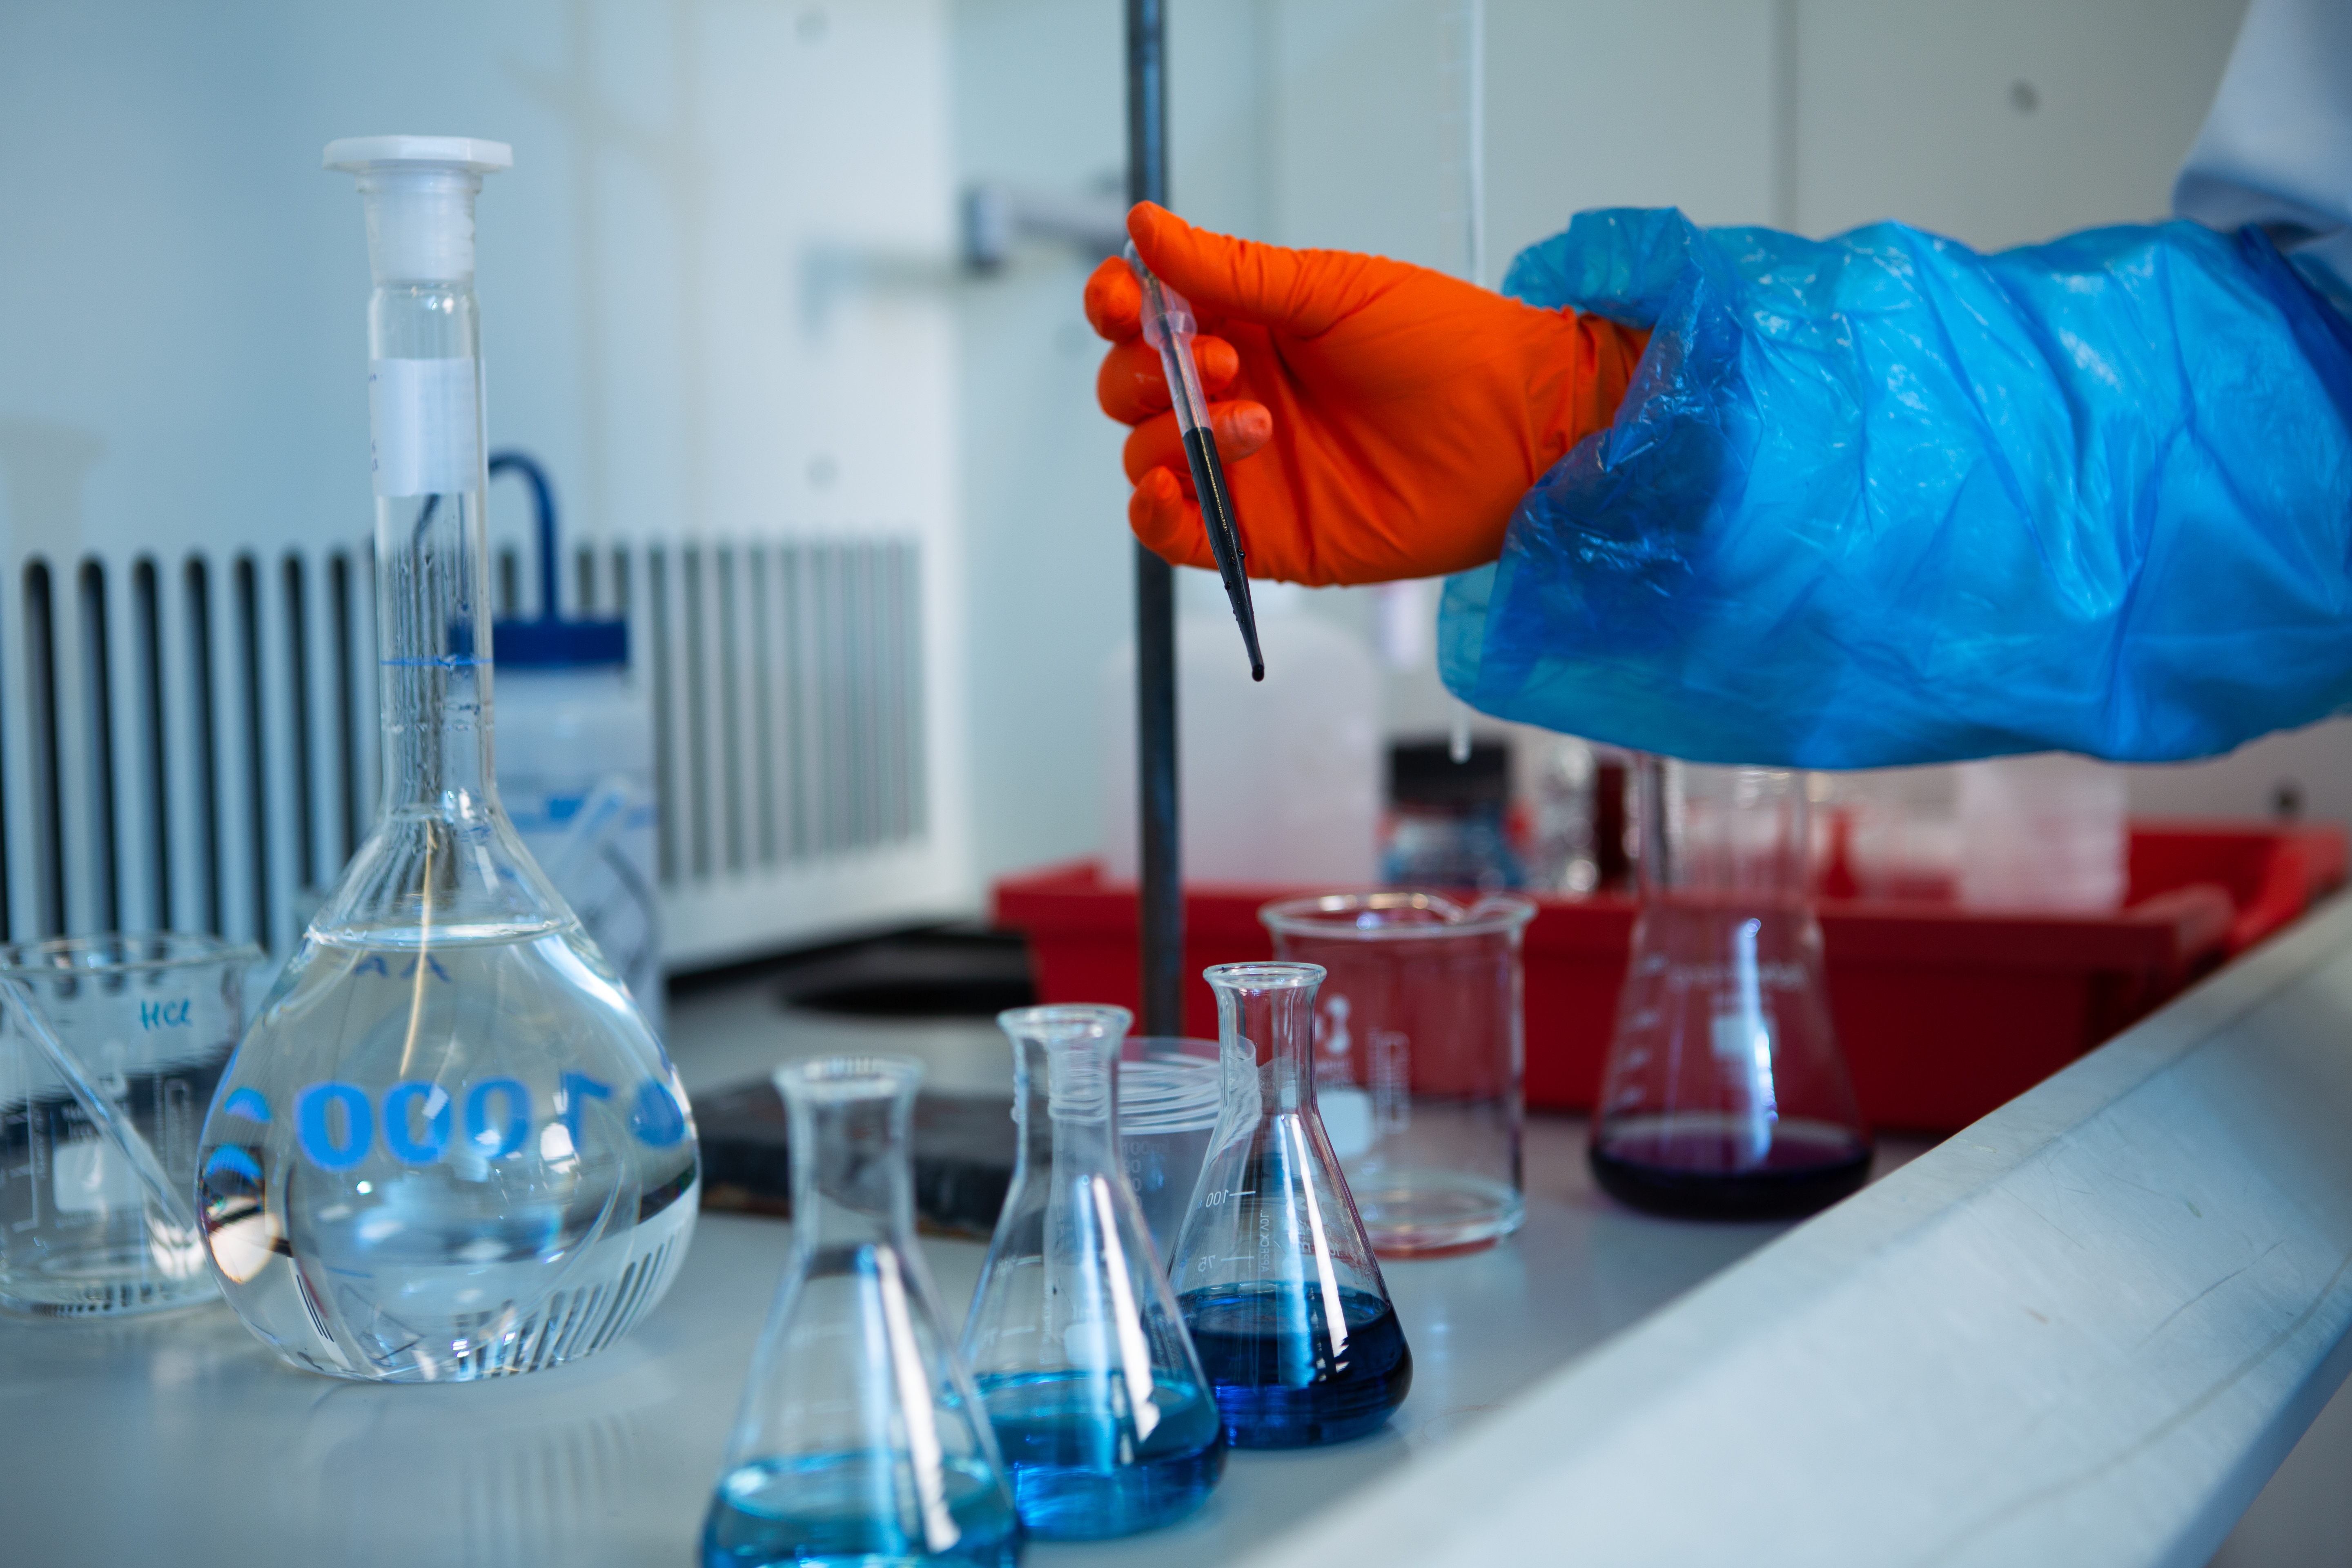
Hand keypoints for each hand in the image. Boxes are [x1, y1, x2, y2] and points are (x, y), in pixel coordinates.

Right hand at [1085, 202, 1646, 585]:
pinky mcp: (1262, 536)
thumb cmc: (1444, 344)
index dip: (1116, 308)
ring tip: (1257, 422)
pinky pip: (1174, 535)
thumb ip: (1229, 270)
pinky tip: (1170, 488)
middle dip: (1149, 374)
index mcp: (1245, 327)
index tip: (1125, 303)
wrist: (1517, 429)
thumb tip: (1143, 224)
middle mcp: (1233, 396)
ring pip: (1145, 456)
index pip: (1141, 319)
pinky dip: (1151, 516)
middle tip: (1226, 365)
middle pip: (1130, 389)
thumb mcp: (1331, 289)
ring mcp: (1244, 469)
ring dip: (1174, 435)